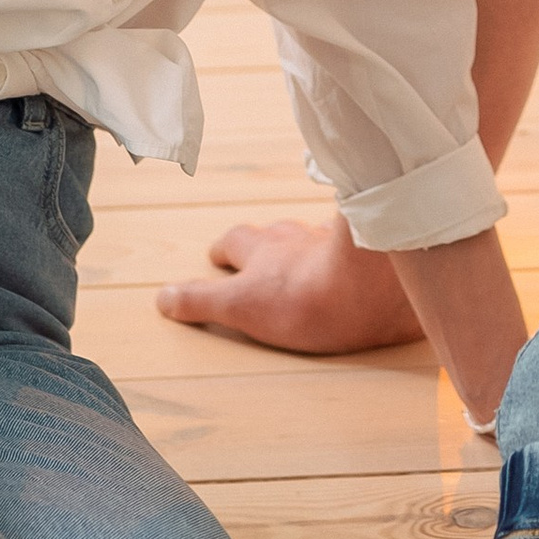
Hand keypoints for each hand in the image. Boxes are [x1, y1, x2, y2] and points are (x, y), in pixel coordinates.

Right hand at [159, 215, 425, 354]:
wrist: (375, 285)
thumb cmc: (307, 298)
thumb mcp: (241, 306)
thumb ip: (201, 301)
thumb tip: (163, 298)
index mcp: (263, 252)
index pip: (235, 241)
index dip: (225, 250)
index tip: (218, 256)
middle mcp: (297, 239)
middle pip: (274, 232)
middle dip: (263, 241)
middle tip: (258, 250)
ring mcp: (336, 243)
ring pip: (314, 235)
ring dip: (307, 244)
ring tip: (308, 253)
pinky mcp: (372, 253)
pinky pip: (357, 246)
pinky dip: (351, 251)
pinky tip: (359, 260)